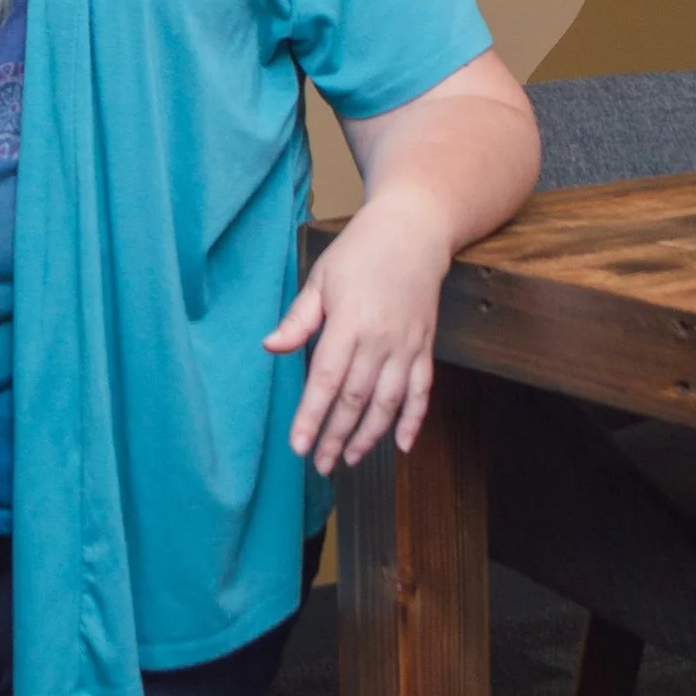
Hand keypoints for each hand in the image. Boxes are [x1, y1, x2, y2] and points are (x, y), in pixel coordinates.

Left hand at [264, 191, 451, 476]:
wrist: (414, 230)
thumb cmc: (360, 252)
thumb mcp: (320, 279)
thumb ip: (298, 319)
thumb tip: (270, 348)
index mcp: (349, 323)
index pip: (326, 380)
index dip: (312, 417)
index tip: (299, 446)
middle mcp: (380, 340)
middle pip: (356, 400)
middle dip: (335, 436)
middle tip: (320, 465)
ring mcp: (406, 346)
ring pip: (388, 402)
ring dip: (370, 435)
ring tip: (350, 458)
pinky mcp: (425, 347)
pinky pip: (422, 391)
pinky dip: (414, 420)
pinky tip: (402, 446)